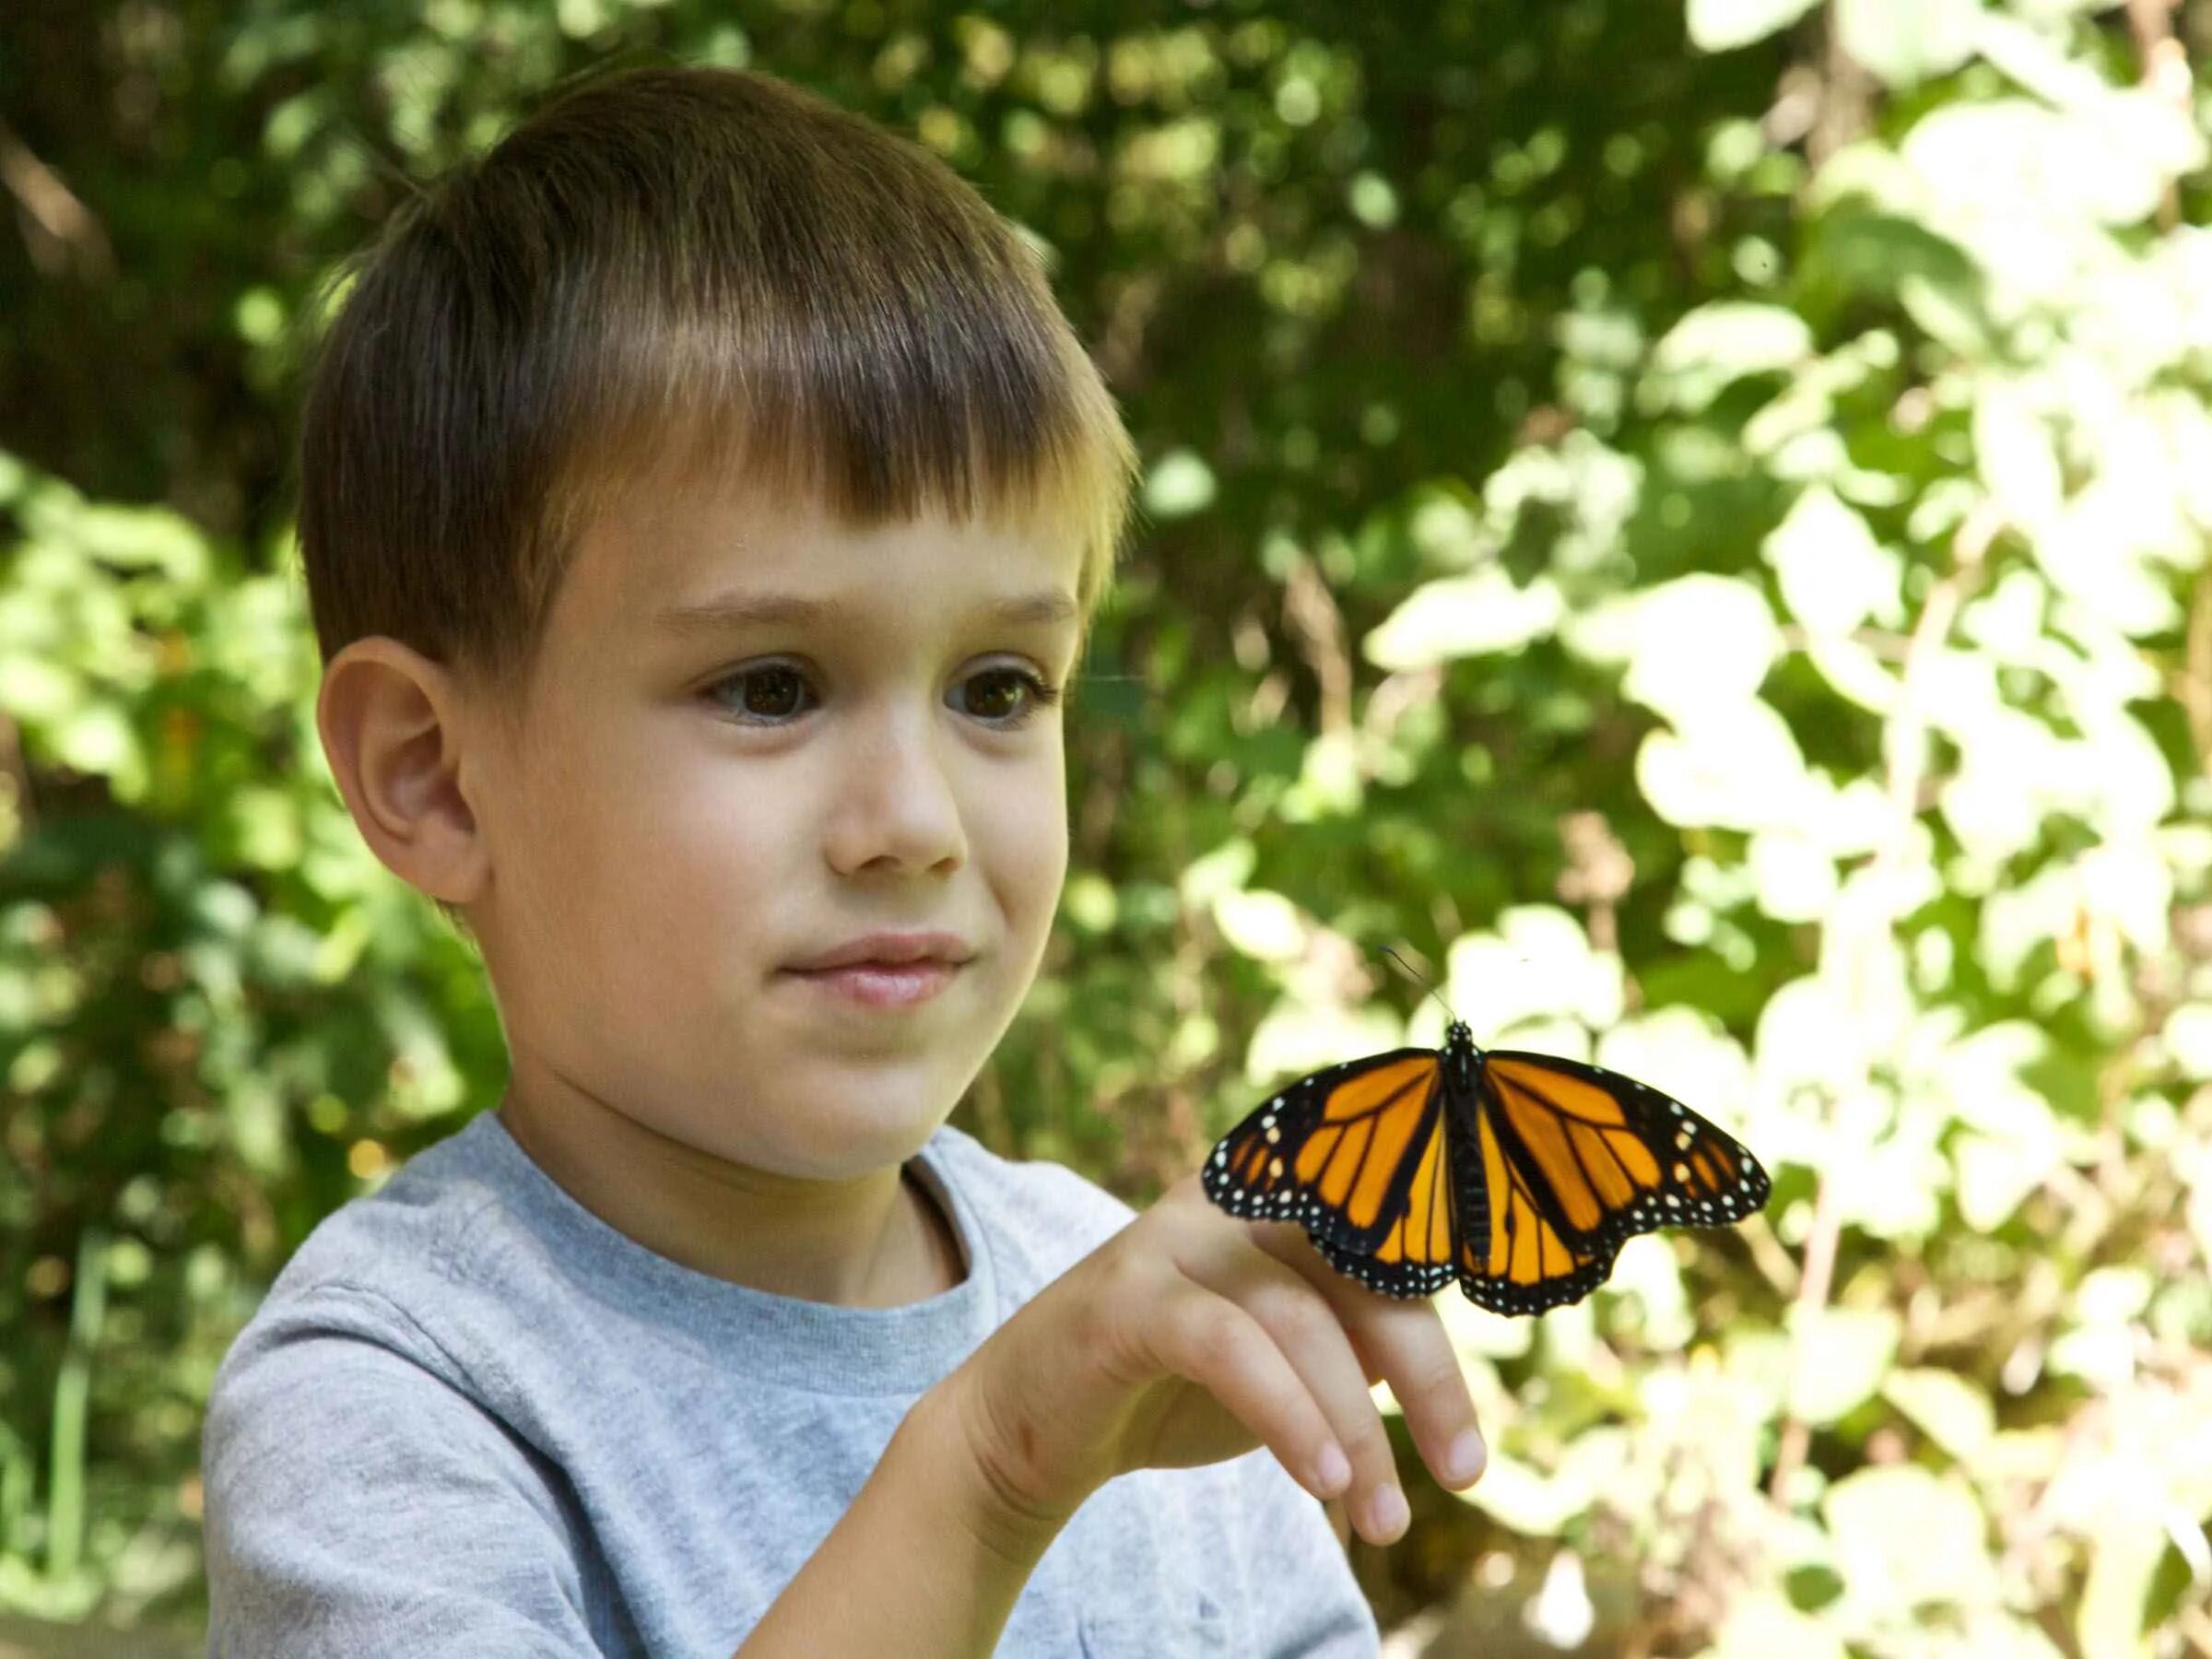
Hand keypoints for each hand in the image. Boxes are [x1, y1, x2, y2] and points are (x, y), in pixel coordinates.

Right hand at [935, 1167, 1486, 1551]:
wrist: (1031, 1430)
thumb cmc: (1174, 1390)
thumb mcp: (1291, 1359)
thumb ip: (1361, 1336)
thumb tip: (1453, 1365)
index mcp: (1285, 1196)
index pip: (1397, 1230)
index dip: (1456, 1284)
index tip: (1497, 1369)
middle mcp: (1236, 1196)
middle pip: (1365, 1268)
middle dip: (1429, 1375)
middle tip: (1464, 1473)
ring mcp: (1174, 1236)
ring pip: (1302, 1317)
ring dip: (1357, 1428)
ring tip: (1383, 1518)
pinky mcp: (1126, 1294)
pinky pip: (1231, 1347)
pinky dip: (1289, 1414)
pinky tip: (1324, 1481)